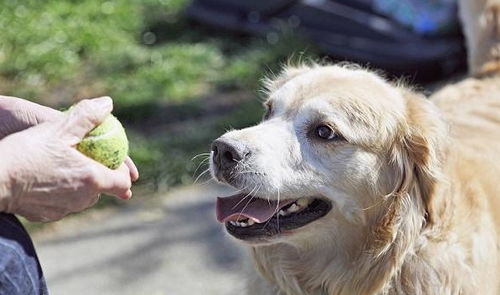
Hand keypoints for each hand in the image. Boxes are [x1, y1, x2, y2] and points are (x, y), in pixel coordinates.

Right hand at [0, 97, 138, 221]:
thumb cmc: (26, 152)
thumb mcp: (58, 127)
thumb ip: (86, 116)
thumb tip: (107, 103)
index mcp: (91, 178)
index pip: (122, 183)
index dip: (124, 173)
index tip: (117, 163)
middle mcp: (82, 198)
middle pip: (103, 190)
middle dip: (102, 176)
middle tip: (92, 160)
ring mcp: (64, 209)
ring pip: (83, 198)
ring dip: (83, 185)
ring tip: (71, 168)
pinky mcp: (47, 215)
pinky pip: (63, 204)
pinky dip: (63, 193)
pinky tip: (51, 179)